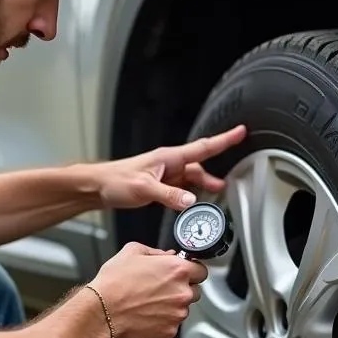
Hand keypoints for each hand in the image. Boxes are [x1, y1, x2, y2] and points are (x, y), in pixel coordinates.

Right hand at [89, 242, 208, 337]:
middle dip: (181, 289)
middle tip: (161, 289)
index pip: (201, 270)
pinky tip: (146, 314)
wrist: (101, 312)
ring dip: (172, 306)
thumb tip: (167, 255)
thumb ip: (156, 251)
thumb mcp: (132, 252)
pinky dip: (162, 321)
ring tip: (149, 303)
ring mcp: (177, 314)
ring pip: (183, 309)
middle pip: (195, 291)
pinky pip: (172, 324)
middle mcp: (182, 293)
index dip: (190, 271)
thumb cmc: (113, 283)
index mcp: (177, 270)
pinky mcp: (169, 331)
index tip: (182, 274)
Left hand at [91, 125, 246, 211]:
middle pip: (200, 167)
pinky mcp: (158, 185)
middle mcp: (169, 163)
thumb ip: (169, 195)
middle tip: (229, 184)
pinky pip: (181, 189)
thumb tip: (191, 201)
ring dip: (201, 188)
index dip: (224, 140)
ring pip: (191, 180)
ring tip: (212, 199)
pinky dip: (188, 196)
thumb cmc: (115, 180)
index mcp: (168, 157)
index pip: (203, 146)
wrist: (96, 187)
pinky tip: (189, 206)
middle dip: (214, 175)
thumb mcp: (144, 188)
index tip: (241, 132)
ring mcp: (164, 174)